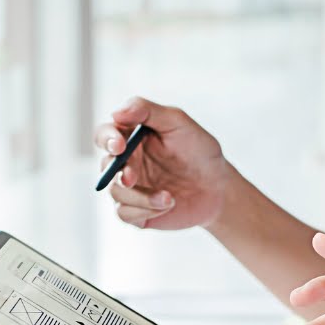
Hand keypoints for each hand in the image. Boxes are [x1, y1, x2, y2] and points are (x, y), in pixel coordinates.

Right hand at [94, 96, 232, 229]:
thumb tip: (116, 113)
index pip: (105, 134)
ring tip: (169, 197)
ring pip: (115, 192)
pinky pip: (125, 213)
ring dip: (139, 196)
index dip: (107, 138)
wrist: (219, 188)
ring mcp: (130, 188)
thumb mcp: (178, 123)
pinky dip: (145, 210)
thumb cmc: (199, 151)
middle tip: (132, 177)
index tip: (119, 145)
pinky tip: (168, 204)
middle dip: (117, 172)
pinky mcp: (137, 211)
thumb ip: (148, 111)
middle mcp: (126, 162)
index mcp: (131, 138)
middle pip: (105, 165)